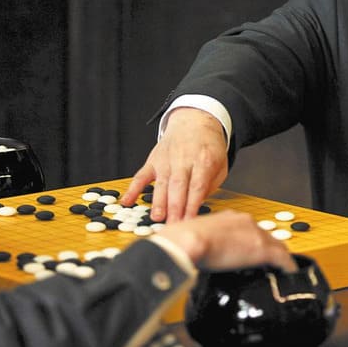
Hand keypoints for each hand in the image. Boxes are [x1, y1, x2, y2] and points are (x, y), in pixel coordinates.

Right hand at [121, 107, 228, 221]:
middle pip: (179, 186)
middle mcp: (184, 159)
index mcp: (203, 160)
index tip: (190, 222)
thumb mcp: (220, 164)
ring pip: (161, 183)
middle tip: (173, 225)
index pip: (197, 186)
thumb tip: (197, 206)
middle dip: (175, 207)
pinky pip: (141, 175)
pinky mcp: (153, 160)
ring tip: (157, 218)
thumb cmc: (208, 147)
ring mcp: (166, 159)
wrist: (194, 121)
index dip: (193, 205)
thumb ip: (210, 185)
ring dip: (158, 201)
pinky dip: (133, 188)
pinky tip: (127, 201)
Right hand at [156, 209, 297, 271]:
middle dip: (270, 249)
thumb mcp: (195, 239)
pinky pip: (282, 258)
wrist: (185, 242)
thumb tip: (197, 256)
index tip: (252, 252)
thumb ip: (203, 244)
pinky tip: (288, 274)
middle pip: (266, 236)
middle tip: (271, 263)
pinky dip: (287, 266)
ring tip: (280, 270)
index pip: (249, 229)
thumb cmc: (181, 242)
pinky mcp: (261, 249)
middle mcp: (244, 222)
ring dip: (279, 257)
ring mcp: (254, 234)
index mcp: (229, 218)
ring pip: (277, 245)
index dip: (253, 242)